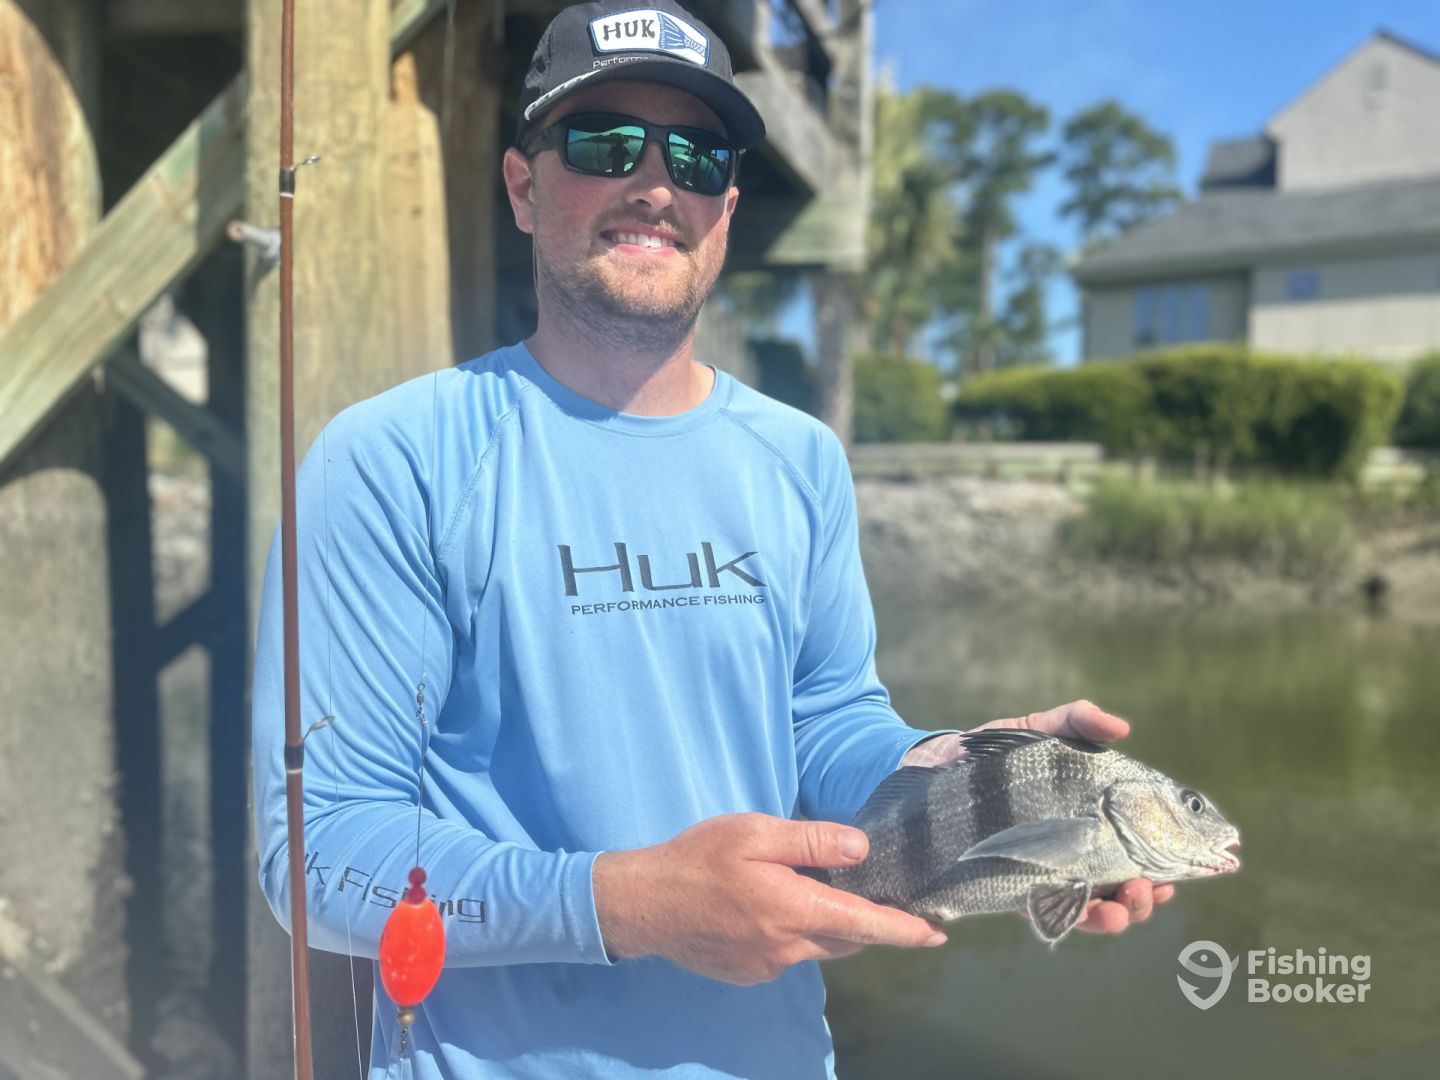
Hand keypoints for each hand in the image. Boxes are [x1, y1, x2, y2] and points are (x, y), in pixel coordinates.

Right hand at [592, 813, 947, 985]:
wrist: (641, 904)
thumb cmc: (697, 859)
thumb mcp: (754, 833)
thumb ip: (811, 841)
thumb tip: (861, 850)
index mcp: (794, 910)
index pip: (866, 925)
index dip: (906, 930)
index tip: (938, 933)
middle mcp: (788, 948)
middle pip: (846, 938)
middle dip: (868, 922)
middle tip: (880, 896)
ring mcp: (767, 966)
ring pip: (817, 947)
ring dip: (828, 925)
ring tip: (819, 893)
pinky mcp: (748, 973)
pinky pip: (789, 954)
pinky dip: (796, 933)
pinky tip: (772, 907)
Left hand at [903, 700, 1174, 933]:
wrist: (938, 769)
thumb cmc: (998, 754)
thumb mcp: (1040, 730)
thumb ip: (1078, 722)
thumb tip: (1122, 728)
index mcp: (1093, 821)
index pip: (1140, 850)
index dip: (1165, 866)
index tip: (1177, 872)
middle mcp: (1076, 852)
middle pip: (1124, 887)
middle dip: (1143, 898)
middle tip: (1147, 889)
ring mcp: (1046, 871)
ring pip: (1092, 907)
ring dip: (1114, 915)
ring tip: (1117, 908)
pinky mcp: (1013, 885)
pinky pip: (1047, 912)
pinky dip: (1070, 917)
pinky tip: (1083, 912)